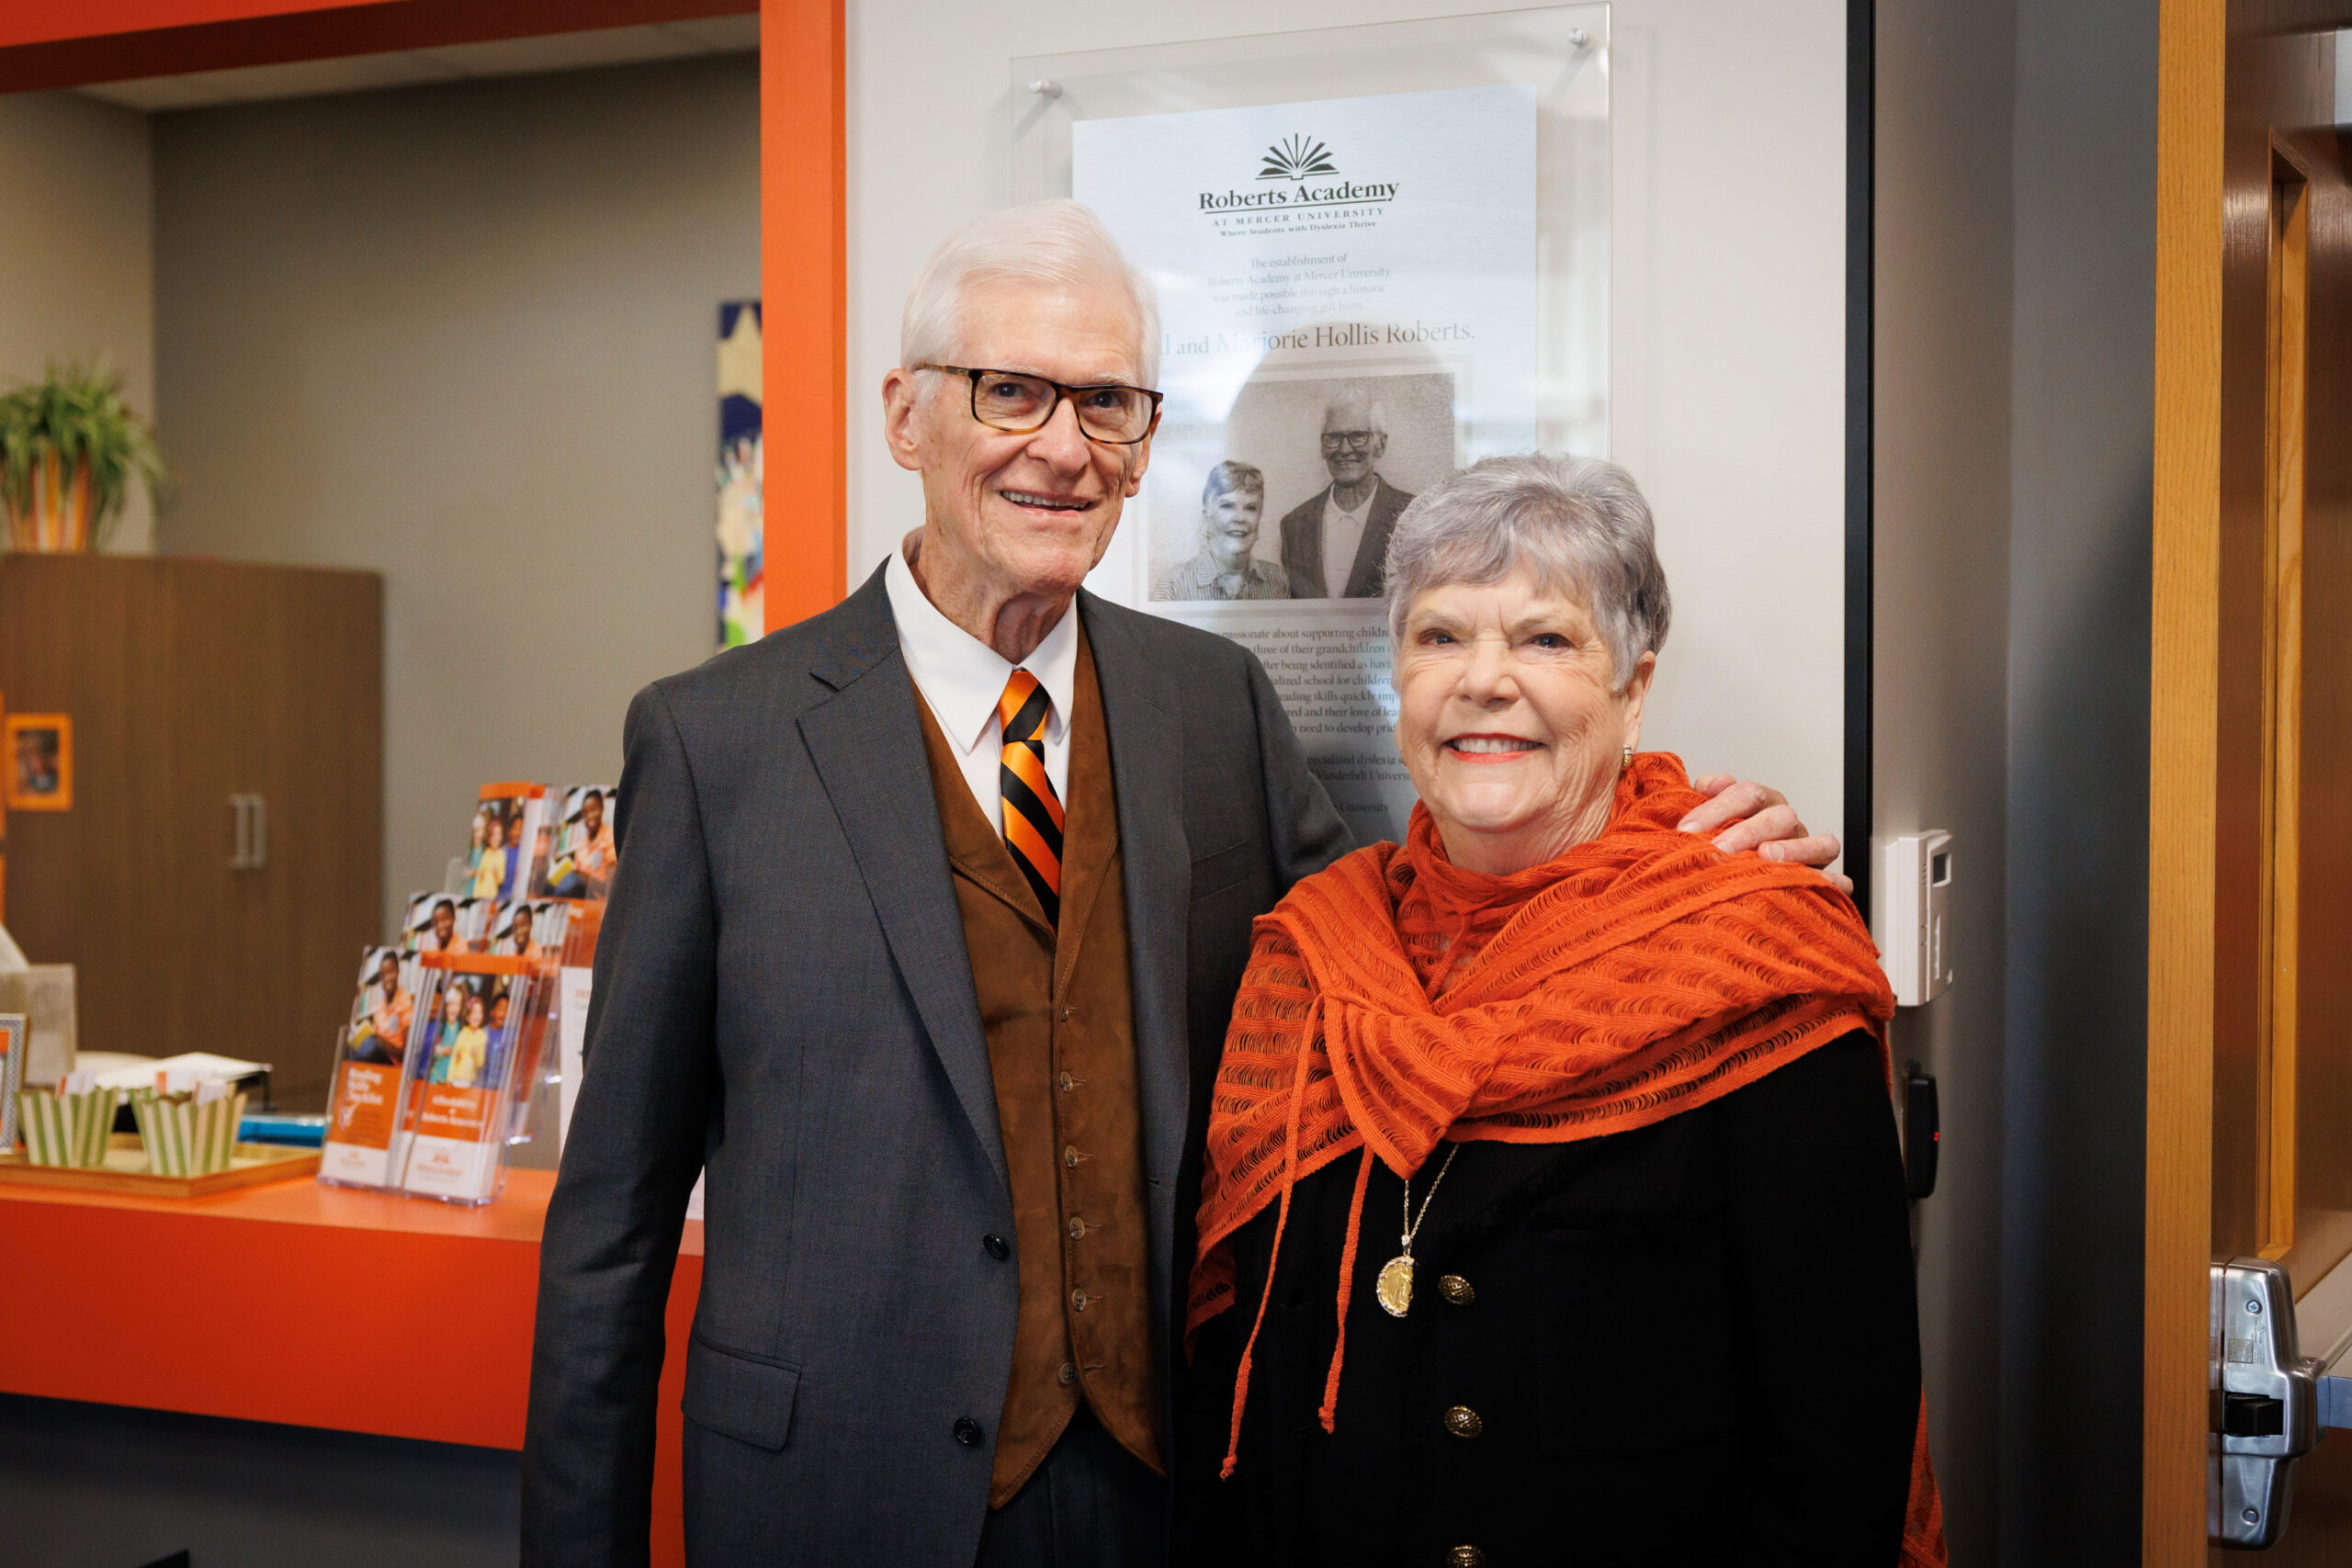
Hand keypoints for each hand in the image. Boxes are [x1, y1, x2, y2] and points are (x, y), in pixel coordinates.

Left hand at [1680, 774, 1852, 896]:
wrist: (1734, 874)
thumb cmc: (1721, 843)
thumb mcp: (1707, 818)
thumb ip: (1704, 799)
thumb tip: (1705, 783)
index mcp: (1761, 803)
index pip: (1745, 793)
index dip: (1716, 809)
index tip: (1687, 830)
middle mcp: (1787, 823)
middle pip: (1779, 816)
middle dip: (1746, 832)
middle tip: (1718, 849)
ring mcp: (1808, 849)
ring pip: (1820, 843)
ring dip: (1794, 850)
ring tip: (1766, 857)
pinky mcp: (1821, 878)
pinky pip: (1838, 879)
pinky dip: (1833, 883)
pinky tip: (1820, 886)